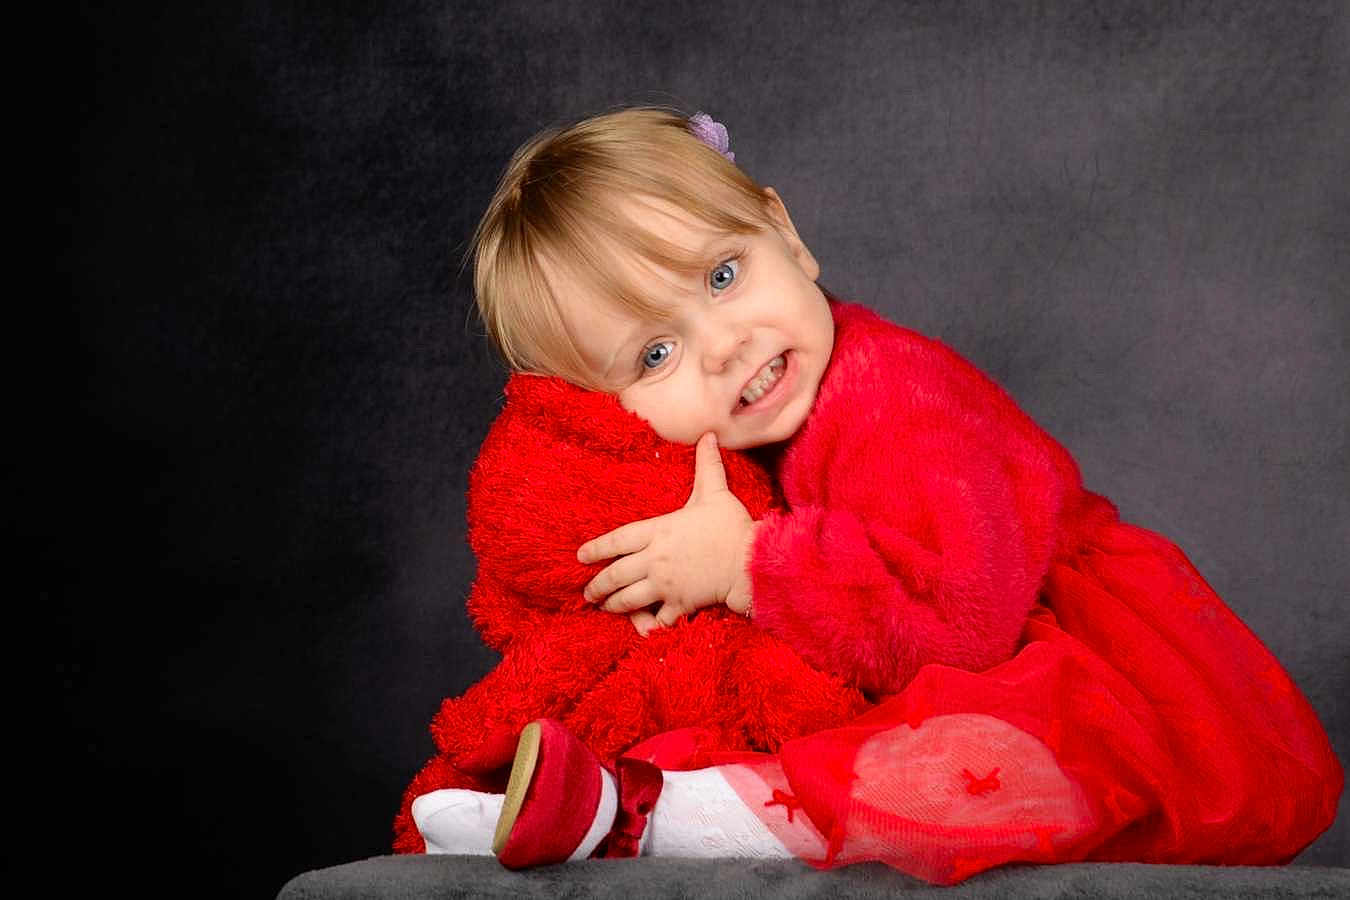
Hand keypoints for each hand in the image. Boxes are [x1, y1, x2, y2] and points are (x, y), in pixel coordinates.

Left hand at [577, 432, 757, 631]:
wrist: (751, 561)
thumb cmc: (732, 526)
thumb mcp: (716, 492)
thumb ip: (706, 466)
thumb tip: (708, 435)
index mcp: (658, 531)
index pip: (617, 540)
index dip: (596, 549)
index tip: (581, 556)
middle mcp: (654, 560)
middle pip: (615, 575)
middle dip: (598, 585)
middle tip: (587, 592)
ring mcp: (664, 584)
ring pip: (628, 599)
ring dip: (613, 605)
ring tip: (605, 607)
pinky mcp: (679, 604)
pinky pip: (657, 618)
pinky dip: (647, 625)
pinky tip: (640, 627)